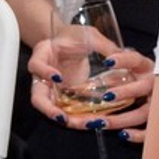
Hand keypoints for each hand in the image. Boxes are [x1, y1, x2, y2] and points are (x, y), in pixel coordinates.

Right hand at [28, 38, 154, 139]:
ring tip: (87, 124)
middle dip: (49, 110)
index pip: (36, 65)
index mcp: (43, 54)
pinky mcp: (62, 97)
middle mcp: (41, 75)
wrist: (69, 42)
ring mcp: (51, 89)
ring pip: (52, 109)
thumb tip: (121, 56)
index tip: (58, 78)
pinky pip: (66, 111)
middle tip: (64, 118)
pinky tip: (93, 122)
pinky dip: (77, 119)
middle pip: (37, 97)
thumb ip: (103, 45)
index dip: (45, 73)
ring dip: (67, 120)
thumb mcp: (88, 34)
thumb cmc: (74, 35)